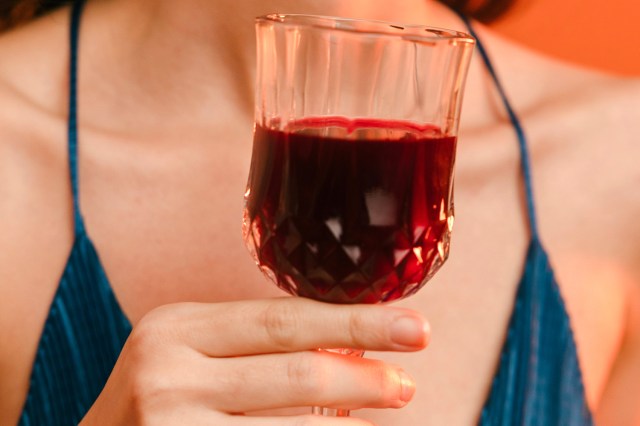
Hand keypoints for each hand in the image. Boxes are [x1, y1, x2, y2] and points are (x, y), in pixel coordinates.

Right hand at [80, 298, 429, 424]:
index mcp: (175, 326)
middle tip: (407, 382)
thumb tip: (350, 347)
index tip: (411, 328)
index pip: (284, 319)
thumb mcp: (190, 351)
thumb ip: (253, 342)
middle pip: (296, 371)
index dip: (355, 323)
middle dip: (365, 376)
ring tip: (385, 414)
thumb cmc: (157, 395)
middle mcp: (167, 373)